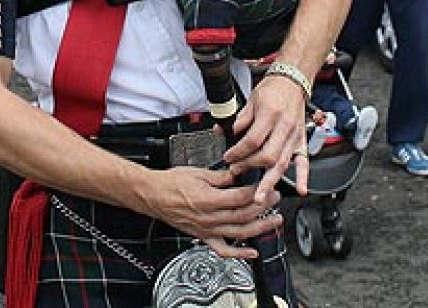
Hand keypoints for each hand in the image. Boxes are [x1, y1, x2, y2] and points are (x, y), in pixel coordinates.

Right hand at [138, 167, 280, 260]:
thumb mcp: (198, 172)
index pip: (241, 197)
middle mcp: (209, 217)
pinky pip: (223, 250)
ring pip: (239, 233)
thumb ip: (221, 176)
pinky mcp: (203, 236)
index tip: (267, 185)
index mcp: (209, 199)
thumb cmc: (171, 183)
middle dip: (264, 206)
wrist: (153, 195)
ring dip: (260, 228)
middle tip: (275, 198)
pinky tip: (252, 252)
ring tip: (274, 221)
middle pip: (244, 215)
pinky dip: (239, 254)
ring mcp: (207, 229)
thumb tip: (239, 173)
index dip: (257, 192)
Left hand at [225, 70, 309, 203]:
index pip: (253, 140)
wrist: (292, 82)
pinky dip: (302, 177)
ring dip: (270, 181)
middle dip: (250, 166)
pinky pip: (304, 161)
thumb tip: (223, 132)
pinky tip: (300, 189)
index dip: (238, 152)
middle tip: (236, 171)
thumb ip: (239, 119)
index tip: (228, 157)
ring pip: (283, 162)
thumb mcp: (251, 99)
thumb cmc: (272, 90)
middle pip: (268, 155)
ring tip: (260, 196)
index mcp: (270, 114)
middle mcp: (284, 127)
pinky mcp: (301, 141)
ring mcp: (294, 136)